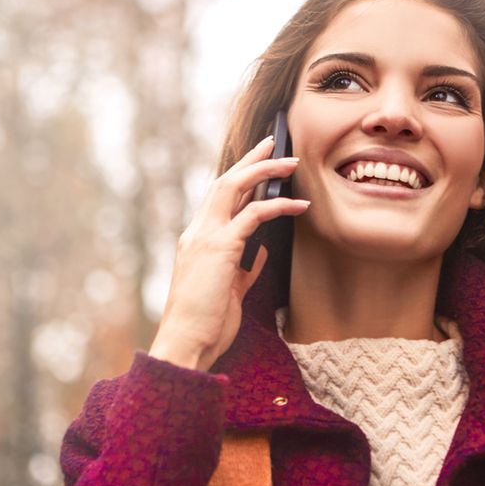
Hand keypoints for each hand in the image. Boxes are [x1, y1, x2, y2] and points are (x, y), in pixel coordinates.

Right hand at [148, 135, 307, 370]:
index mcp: (197, 241)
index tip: (258, 162)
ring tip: (291, 162)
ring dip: (265, 171)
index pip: (219, 198)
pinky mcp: (220, 248)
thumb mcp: (230, 291)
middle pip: (225, 182)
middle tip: (273, 142)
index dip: (240, 177)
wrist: (186, 343)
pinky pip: (253, 215)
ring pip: (234, 187)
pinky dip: (277, 206)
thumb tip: (260, 252)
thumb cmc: (206, 323)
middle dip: (250, 160)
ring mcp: (206, 237)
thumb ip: (243, 268)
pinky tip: (297, 205)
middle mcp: (197, 232)